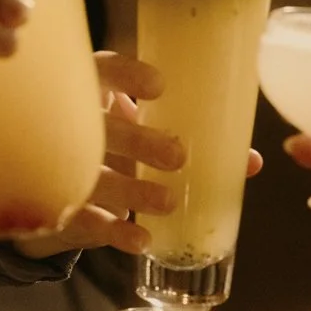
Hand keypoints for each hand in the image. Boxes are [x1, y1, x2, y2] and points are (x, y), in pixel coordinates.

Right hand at [13, 52, 262, 257]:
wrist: (59, 188)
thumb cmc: (117, 146)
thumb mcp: (144, 131)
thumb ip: (191, 138)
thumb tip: (251, 161)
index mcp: (94, 93)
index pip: (103, 71)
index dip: (127, 75)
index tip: (159, 85)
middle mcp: (74, 126)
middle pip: (100, 128)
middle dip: (137, 141)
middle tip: (177, 156)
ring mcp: (64, 168)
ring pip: (94, 177)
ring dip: (132, 190)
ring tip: (168, 202)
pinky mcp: (64, 209)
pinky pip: (88, 221)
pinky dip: (116, 232)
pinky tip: (142, 239)